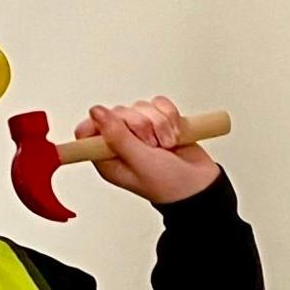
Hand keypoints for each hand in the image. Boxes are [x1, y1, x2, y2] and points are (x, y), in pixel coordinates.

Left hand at [81, 96, 221, 205]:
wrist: (201, 185)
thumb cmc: (169, 185)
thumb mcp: (139, 162)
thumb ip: (117, 136)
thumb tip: (96, 112)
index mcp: (108, 157)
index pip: (88, 130)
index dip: (102, 123)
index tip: (118, 125)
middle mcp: (121, 143)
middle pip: (118, 113)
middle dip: (141, 125)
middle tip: (152, 145)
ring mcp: (140, 132)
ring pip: (141, 107)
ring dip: (159, 123)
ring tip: (166, 144)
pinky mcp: (159, 121)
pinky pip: (159, 104)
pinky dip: (171, 116)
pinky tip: (175, 133)